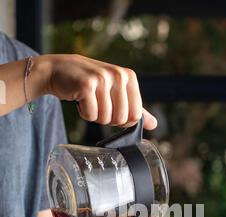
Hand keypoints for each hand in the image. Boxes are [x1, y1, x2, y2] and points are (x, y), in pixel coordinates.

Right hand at [37, 54, 156, 129]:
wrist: (58, 70)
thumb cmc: (90, 83)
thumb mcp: (115, 92)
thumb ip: (136, 109)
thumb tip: (154, 124)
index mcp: (129, 77)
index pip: (136, 116)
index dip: (122, 120)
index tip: (111, 107)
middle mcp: (118, 75)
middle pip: (121, 119)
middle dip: (107, 118)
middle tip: (98, 103)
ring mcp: (102, 78)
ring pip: (105, 119)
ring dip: (94, 115)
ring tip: (88, 100)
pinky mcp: (87, 85)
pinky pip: (91, 115)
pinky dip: (84, 113)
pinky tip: (80, 99)